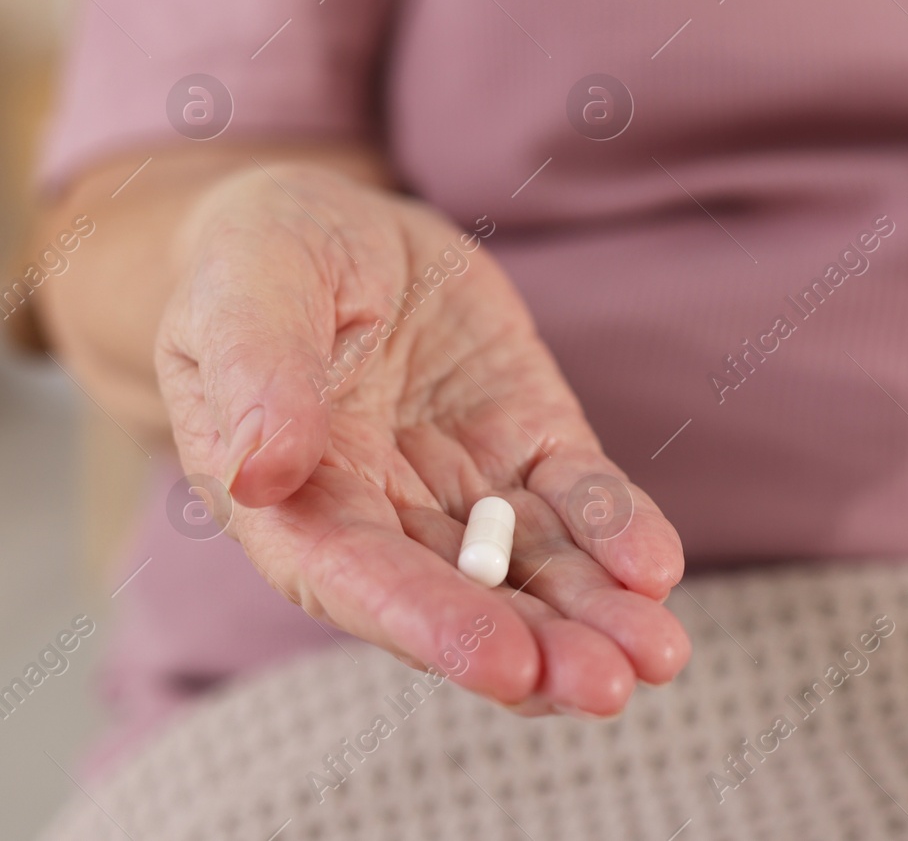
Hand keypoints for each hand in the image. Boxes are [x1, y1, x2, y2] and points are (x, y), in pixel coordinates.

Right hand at [156, 163, 688, 715]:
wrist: (331, 227)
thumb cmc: (259, 261)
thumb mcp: (242, 289)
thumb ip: (254, 372)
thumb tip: (260, 471)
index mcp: (294, 503)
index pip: (360, 581)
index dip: (431, 625)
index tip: (505, 666)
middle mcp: (384, 517)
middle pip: (465, 602)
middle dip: (538, 650)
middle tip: (608, 686)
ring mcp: (465, 484)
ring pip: (535, 569)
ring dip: (596, 615)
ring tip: (659, 654)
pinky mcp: (529, 440)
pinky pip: (579, 496)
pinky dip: (620, 532)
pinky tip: (657, 567)